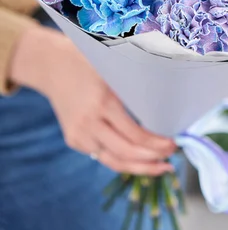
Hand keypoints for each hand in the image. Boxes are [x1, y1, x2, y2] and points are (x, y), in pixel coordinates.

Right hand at [8, 25, 175, 175]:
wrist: (52, 66)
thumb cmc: (89, 62)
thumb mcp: (114, 70)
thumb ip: (133, 89)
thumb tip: (166, 108)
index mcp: (103, 102)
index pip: (135, 134)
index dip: (156, 144)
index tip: (173, 144)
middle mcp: (90, 122)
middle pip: (126, 153)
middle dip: (152, 159)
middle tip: (171, 157)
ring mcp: (79, 134)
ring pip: (113, 161)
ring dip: (139, 167)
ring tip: (160, 167)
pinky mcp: (73, 140)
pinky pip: (101, 155)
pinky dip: (121, 159)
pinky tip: (138, 159)